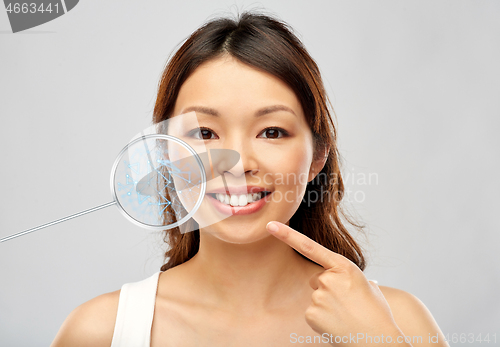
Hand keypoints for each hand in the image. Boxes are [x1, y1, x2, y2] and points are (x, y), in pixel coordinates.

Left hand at [266, 221, 407, 345]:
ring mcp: (318, 296)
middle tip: (347, 303)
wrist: (378, 340)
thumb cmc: (377, 313)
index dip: (287, 235)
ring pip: (316, 296)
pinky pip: (312, 312)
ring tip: (346, 315)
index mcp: (343, 266)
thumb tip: (354, 283)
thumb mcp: (368, 287)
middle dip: (328, 288)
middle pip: (316, 278)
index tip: (270, 225)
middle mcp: (328, 279)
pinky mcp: (312, 314)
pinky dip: (322, 319)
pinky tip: (337, 324)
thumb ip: (352, 279)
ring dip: (327, 305)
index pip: (309, 246)